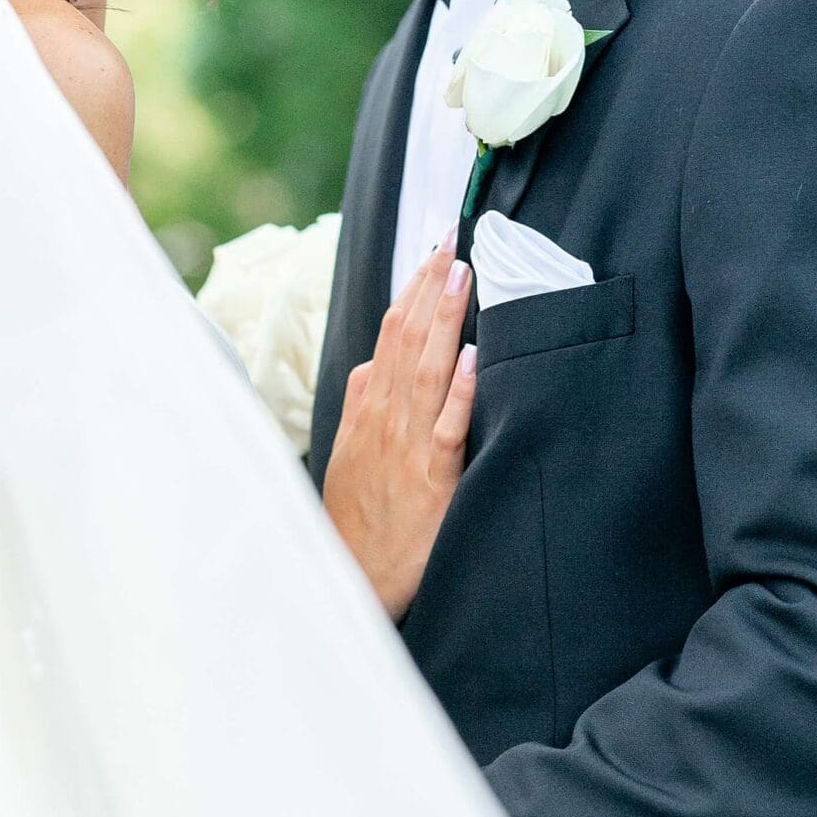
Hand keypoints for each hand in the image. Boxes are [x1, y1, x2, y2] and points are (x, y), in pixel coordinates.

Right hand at [322, 241, 478, 621]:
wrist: (353, 578)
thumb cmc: (356, 520)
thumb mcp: (346, 455)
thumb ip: (359, 406)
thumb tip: (370, 366)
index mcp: (369, 408)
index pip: (391, 332)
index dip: (413, 288)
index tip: (434, 249)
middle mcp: (386, 417)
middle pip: (407, 338)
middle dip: (430, 285)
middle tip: (454, 238)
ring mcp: (407, 445)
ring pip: (426, 370)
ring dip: (444, 320)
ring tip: (462, 276)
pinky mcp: (431, 478)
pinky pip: (446, 428)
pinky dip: (458, 390)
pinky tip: (470, 356)